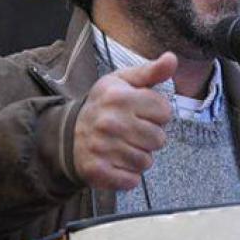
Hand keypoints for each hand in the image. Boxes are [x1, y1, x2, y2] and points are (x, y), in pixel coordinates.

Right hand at [72, 52, 175, 188]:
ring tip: (123, 146)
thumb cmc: (104, 105)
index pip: (164, 111)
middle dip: (150, 137)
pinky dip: (128, 175)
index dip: (157, 114)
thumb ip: (151, 71)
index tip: (141, 113)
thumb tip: (172, 59)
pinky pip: (132, 180)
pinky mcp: (97, 171)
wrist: (67, 134)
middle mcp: (110, 122)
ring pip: (146, 161)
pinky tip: (117, 162)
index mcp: (119, 96)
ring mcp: (102, 147)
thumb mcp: (124, 81)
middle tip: (132, 132)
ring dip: (139, 156)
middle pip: (159, 139)